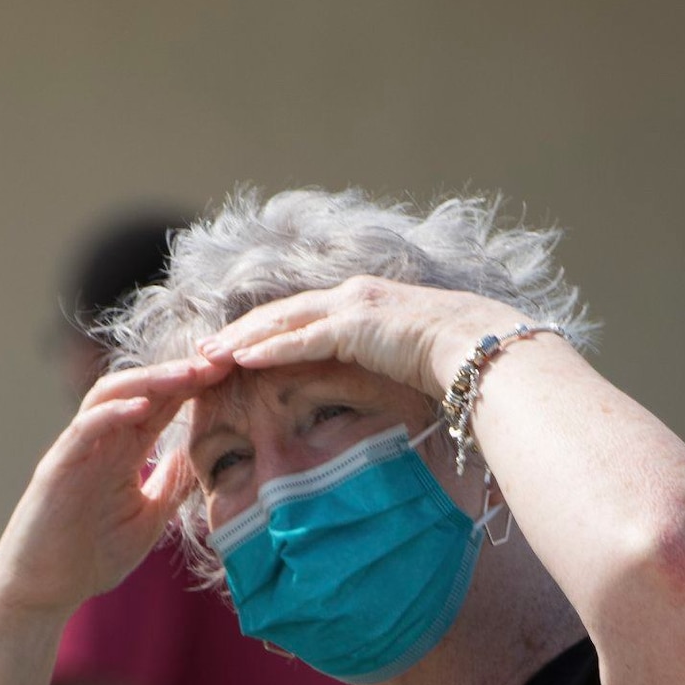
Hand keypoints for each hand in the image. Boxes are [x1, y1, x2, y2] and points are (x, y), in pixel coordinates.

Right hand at [0, 355, 228, 616]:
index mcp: (125, 451)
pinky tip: (143, 407)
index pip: (164, 405)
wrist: (46, 591)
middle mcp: (102, 441)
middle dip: (182, 372)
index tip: (235, 373)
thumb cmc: (93, 557)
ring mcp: (78, 449)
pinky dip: (112, 413)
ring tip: (189, 374)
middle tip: (222, 360)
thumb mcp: (150, 517)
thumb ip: (173, 484)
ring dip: (152, 381)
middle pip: (143, 389)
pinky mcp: (57, 466)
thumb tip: (207, 454)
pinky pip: (84, 428)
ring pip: (113, 395)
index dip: (197, 386)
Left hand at [197, 276, 522, 398]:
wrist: (480, 348)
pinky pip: (300, 339)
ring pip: (281, 322)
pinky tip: (239, 359)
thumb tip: (377, 388)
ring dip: (241, 339)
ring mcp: (352, 307)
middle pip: (281, 313)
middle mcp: (352, 297)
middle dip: (239, 331)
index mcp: (364, 305)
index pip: (301, 315)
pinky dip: (267, 348)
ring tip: (208, 355)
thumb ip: (383, 364)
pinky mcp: (354, 326)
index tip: (234, 346)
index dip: (265, 330)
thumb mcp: (410, 361)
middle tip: (204, 348)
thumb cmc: (455, 362)